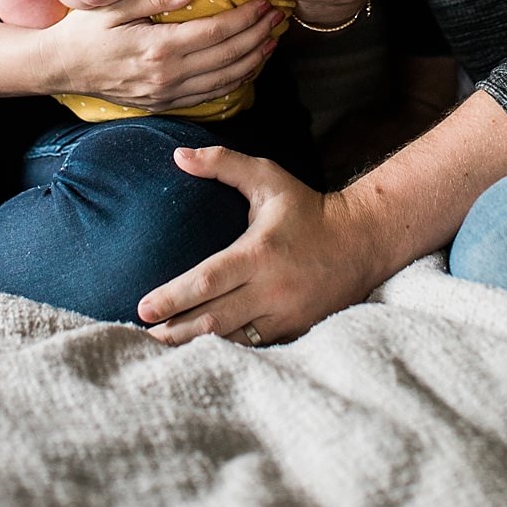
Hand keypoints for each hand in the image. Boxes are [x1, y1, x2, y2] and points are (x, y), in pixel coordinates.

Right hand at [36, 0, 283, 110]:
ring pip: (225, 80)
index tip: (265, 4)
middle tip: (279, 19)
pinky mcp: (165, 105)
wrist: (59, 68)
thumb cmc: (81, 30)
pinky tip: (248, 66)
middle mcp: (168, 76)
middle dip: (258, 37)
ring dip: (254, 60)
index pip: (216, 33)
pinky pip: (210, 95)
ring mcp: (167, 95)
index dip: (246, 20)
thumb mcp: (112, 6)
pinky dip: (235, 81)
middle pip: (228, 57)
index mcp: (158, 48)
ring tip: (272, 41)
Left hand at [137, 158, 387, 345]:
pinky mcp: (295, 328)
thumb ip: (223, 164)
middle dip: (175, 332)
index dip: (172, 298)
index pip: (206, 281)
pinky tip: (201, 351)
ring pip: (232, 339)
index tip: (143, 308)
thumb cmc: (308, 208)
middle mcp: (271, 289)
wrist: (363, 241)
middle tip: (143, 337)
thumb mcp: (269, 178)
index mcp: (258, 254)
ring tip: (163, 347)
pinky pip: (253, 343)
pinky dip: (226, 347)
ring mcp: (285, 314)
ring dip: (196, 345)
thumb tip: (178, 155)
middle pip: (213, 319)